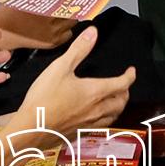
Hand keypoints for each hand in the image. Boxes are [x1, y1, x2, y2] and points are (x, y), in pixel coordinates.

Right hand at [0, 7, 74, 49]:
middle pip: (70, 11)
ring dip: (69, 16)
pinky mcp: (51, 43)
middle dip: (69, 5)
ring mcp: (51, 34)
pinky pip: (68, 35)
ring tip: (64, 11)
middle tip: (68, 0)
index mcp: (42, 9)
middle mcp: (49, 23)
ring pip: (71, 23)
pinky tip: (60, 25)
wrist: (2, 32)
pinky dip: (66, 29)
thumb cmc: (8, 14)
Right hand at [14, 27, 133, 143]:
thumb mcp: (60, 67)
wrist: (33, 128)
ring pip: (114, 115)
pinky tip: (97, 117)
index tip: (131, 71)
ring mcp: (91, 123)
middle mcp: (98, 109)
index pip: (121, 83)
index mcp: (95, 91)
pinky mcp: (82, 133)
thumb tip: (93, 32)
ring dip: (118, 106)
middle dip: (125, 92)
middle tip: (123, 84)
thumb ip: (78, 49)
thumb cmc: (45, 97)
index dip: (129, 76)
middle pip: (121, 102)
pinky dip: (106, 118)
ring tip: (115, 100)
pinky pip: (102, 126)